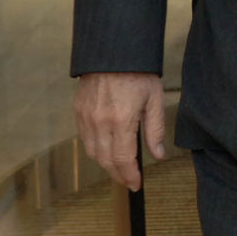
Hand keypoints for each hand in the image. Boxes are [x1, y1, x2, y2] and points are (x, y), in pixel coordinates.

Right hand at [74, 72, 165, 190]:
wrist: (113, 51)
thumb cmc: (138, 72)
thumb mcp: (154, 98)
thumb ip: (155, 129)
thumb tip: (158, 154)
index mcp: (121, 120)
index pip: (122, 159)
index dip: (129, 175)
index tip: (136, 184)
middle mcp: (100, 122)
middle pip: (105, 160)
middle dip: (118, 174)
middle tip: (129, 180)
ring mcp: (86, 118)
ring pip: (92, 152)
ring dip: (105, 164)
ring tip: (119, 168)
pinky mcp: (78, 111)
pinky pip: (85, 139)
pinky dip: (95, 149)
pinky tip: (105, 149)